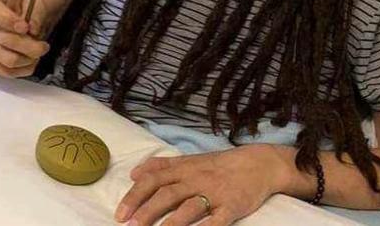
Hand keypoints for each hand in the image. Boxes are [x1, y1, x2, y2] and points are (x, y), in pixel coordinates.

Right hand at [0, 0, 49, 77]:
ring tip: (37, 53)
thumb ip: (35, 12)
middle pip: (6, 40)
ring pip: (8, 59)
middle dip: (31, 46)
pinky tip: (30, 62)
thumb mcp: (29, 4)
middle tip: (44, 46)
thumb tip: (33, 28)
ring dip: (29, 59)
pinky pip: (4, 71)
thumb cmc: (18, 11)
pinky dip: (23, 69)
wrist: (7, 22)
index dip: (10, 20)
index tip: (26, 28)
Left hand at [115, 145, 283, 225]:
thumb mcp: (191, 159)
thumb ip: (162, 166)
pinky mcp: (232, 207)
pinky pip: (217, 221)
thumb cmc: (221, 164)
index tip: (120, 213)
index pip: (153, 179)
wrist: (260, 164)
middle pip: (166, 194)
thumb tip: (134, 173)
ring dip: (170, 224)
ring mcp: (215, 194)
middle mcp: (197, 180)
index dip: (134, 196)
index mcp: (184, 168)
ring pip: (189, 208)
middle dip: (146, 211)